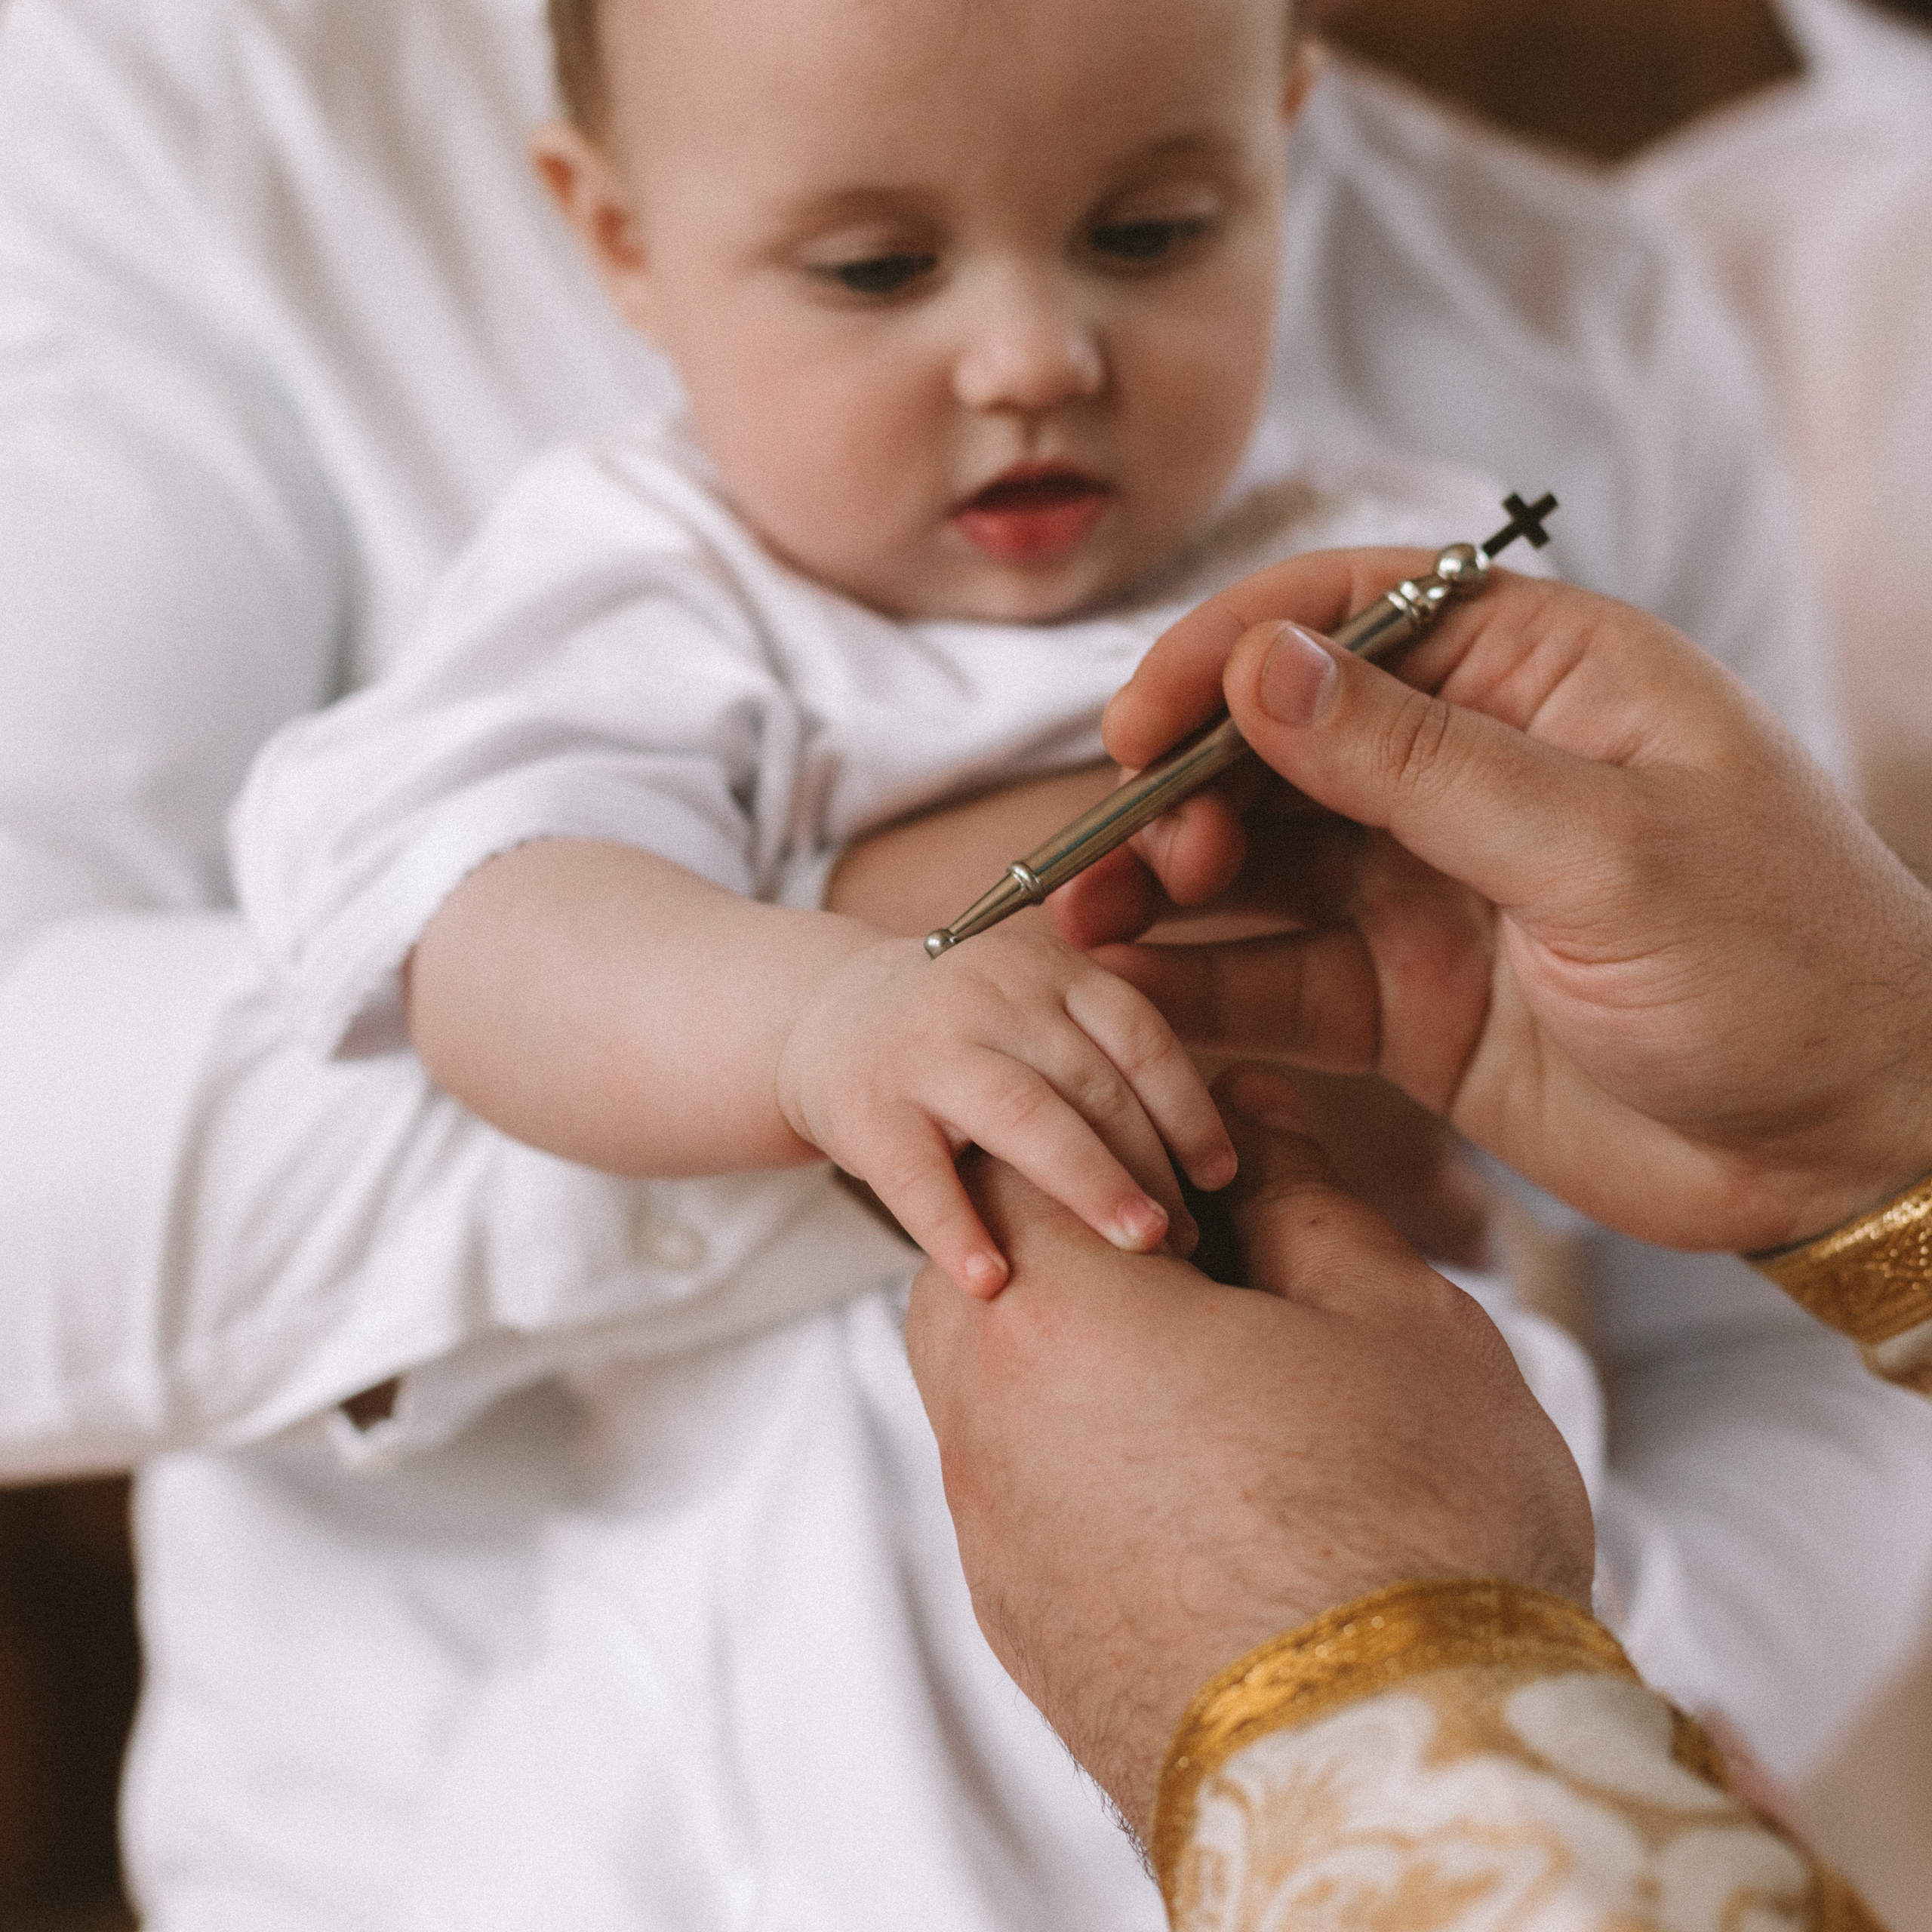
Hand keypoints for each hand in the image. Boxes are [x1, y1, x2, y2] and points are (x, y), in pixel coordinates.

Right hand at [775, 923, 1235, 1295]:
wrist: (829, 1016)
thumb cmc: (969, 1040)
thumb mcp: (1039, 1016)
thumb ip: (1105, 1063)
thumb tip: (1209, 1168)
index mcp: (1050, 974)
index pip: (1139, 1037)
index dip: (1189, 1109)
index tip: (1223, 1177)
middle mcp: (992, 997)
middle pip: (1091, 1082)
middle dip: (1150, 1163)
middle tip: (1192, 1238)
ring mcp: (926, 1049)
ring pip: (1023, 1115)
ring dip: (1089, 1184)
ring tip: (1142, 1249)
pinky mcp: (867, 1108)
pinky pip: (918, 1175)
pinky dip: (957, 1229)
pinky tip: (992, 1282)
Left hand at [907, 1066, 1593, 1837]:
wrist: (1405, 1786)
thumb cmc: (1417, 1530)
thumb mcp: (1389, 1315)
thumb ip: (1298, 1193)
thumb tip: (1253, 1116)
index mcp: (1057, 1318)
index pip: (1021, 1159)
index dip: (1112, 1139)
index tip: (1202, 1174)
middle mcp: (986, 1427)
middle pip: (979, 1267)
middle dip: (1073, 1236)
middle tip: (1205, 1260)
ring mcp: (991, 1540)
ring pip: (987, 1382)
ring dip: (1071, 1344)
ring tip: (1214, 1371)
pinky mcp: (1019, 1628)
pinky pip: (1013, 1489)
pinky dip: (1073, 1448)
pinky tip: (1194, 1478)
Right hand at [1060, 551, 1931, 1251]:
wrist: (1849, 1145)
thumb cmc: (1783, 961)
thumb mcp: (1603, 848)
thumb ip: (1418, 763)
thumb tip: (1257, 668)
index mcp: (1532, 674)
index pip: (1342, 617)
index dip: (1221, 660)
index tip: (1138, 728)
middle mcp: (1461, 768)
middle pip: (1272, 746)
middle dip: (1180, 794)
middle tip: (1126, 858)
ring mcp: (1422, 885)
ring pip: (1256, 865)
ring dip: (1165, 889)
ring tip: (1089, 924)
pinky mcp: (1401, 998)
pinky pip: (1276, 979)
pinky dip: (1201, 985)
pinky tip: (1134, 992)